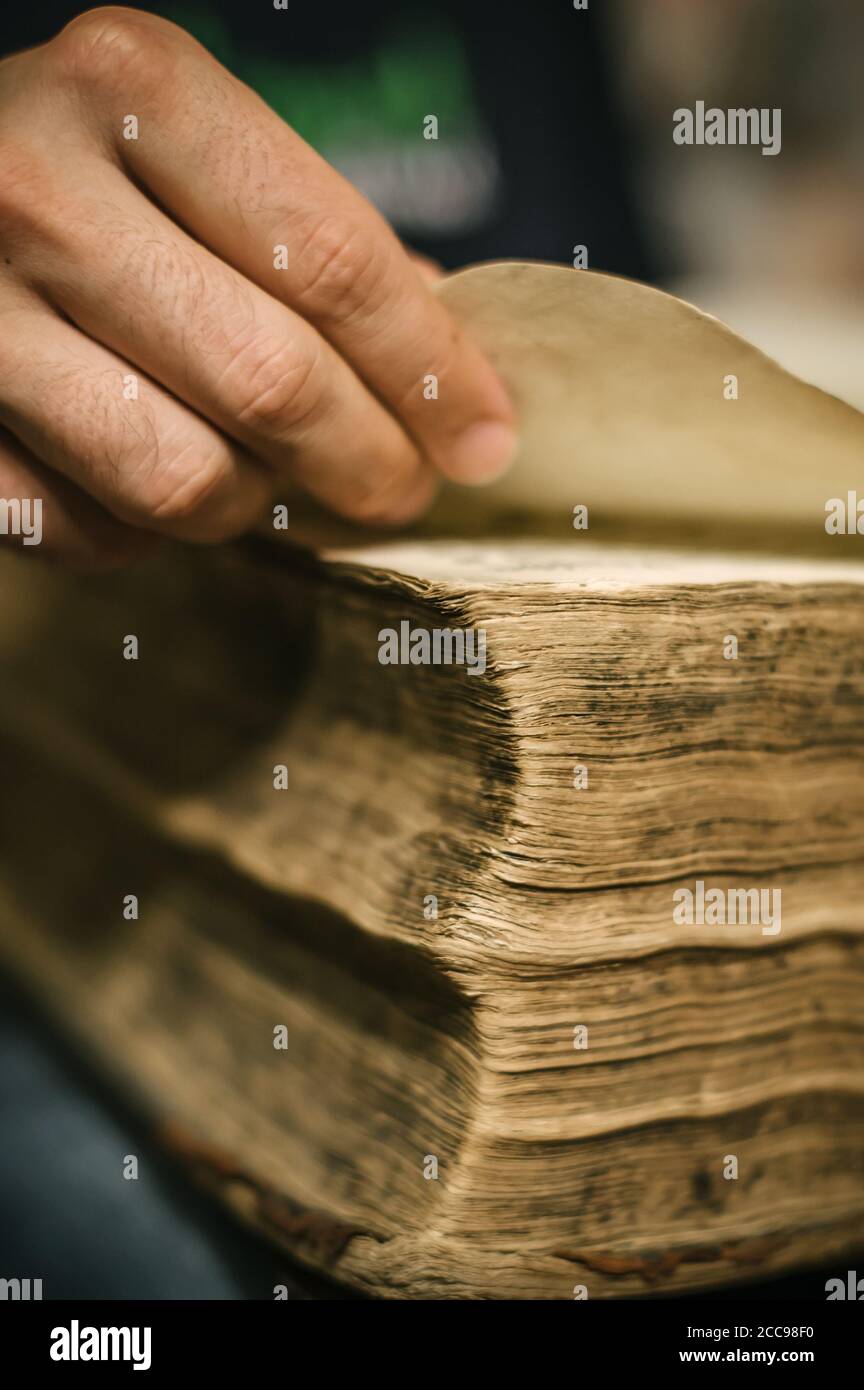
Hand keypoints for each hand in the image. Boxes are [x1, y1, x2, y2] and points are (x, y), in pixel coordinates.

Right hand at [0, 8, 515, 565]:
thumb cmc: (80, 171)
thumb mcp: (193, 146)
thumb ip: (316, 240)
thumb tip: (455, 374)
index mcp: (134, 87)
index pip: (335, 262)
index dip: (430, 371)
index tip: (485, 437)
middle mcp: (39, 187)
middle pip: (271, 383)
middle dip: (368, 461)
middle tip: (402, 489)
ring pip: (185, 479)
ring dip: (257, 501)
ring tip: (272, 476)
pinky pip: (94, 530)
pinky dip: (150, 531)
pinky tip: (158, 474)